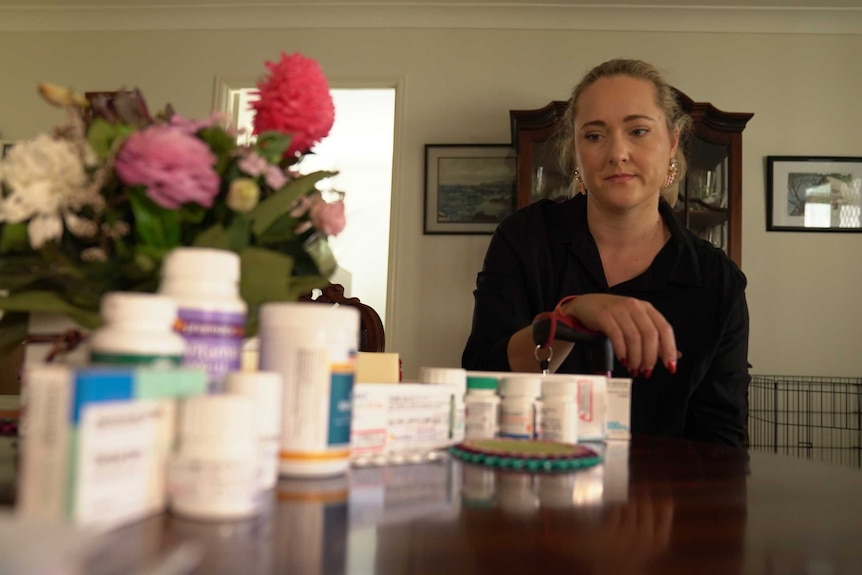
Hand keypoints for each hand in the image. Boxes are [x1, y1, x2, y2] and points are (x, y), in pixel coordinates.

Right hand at [560, 294, 677, 376]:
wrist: (587, 305)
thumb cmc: (614, 316)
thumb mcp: (636, 323)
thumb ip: (654, 339)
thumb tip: (675, 356)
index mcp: (647, 309)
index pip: (665, 328)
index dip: (669, 348)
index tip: (669, 367)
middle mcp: (635, 307)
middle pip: (650, 334)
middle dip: (650, 357)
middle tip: (646, 372)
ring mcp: (619, 310)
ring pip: (634, 337)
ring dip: (635, 357)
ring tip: (633, 369)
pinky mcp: (604, 315)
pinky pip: (616, 336)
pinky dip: (622, 351)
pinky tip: (622, 360)